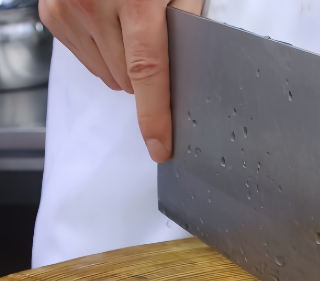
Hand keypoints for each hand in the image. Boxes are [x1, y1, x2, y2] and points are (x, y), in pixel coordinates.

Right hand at [40, 0, 203, 162]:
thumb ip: (186, 23)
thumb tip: (187, 73)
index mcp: (137, 2)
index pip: (148, 73)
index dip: (155, 115)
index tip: (160, 146)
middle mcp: (94, 5)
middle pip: (128, 78)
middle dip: (146, 72)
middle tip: (153, 37)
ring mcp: (67, 9)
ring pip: (106, 74)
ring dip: (123, 63)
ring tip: (131, 26)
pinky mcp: (51, 12)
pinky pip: (85, 57)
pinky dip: (103, 50)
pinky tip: (110, 24)